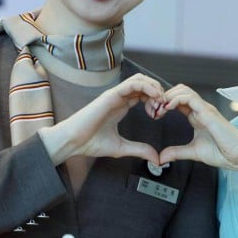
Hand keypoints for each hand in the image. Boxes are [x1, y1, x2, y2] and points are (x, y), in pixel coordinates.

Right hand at [39, 73, 162, 164]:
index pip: (143, 94)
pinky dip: (146, 86)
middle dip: (158, 92)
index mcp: (121, 106)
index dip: (156, 101)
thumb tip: (156, 158)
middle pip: (144, 83)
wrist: (73, 142)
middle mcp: (119, 98)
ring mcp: (115, 95)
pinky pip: (132, 83)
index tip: (161, 114)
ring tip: (160, 101)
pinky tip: (154, 96)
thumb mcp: (122, 148)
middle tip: (164, 107)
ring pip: (140, 79)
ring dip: (154, 87)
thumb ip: (139, 150)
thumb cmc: (90, 142)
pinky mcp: (111, 95)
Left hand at [154, 84, 237, 171]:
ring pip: (183, 90)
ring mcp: (205, 108)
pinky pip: (189, 98)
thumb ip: (177, 152)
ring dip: (168, 96)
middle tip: (153, 109)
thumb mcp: (193, 152)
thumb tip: (161, 157)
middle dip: (164, 97)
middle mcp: (201, 109)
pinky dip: (175, 100)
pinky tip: (167, 107)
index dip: (164, 104)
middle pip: (179, 90)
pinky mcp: (207, 111)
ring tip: (159, 108)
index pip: (178, 101)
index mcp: (197, 116)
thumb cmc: (223, 153)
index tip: (154, 114)